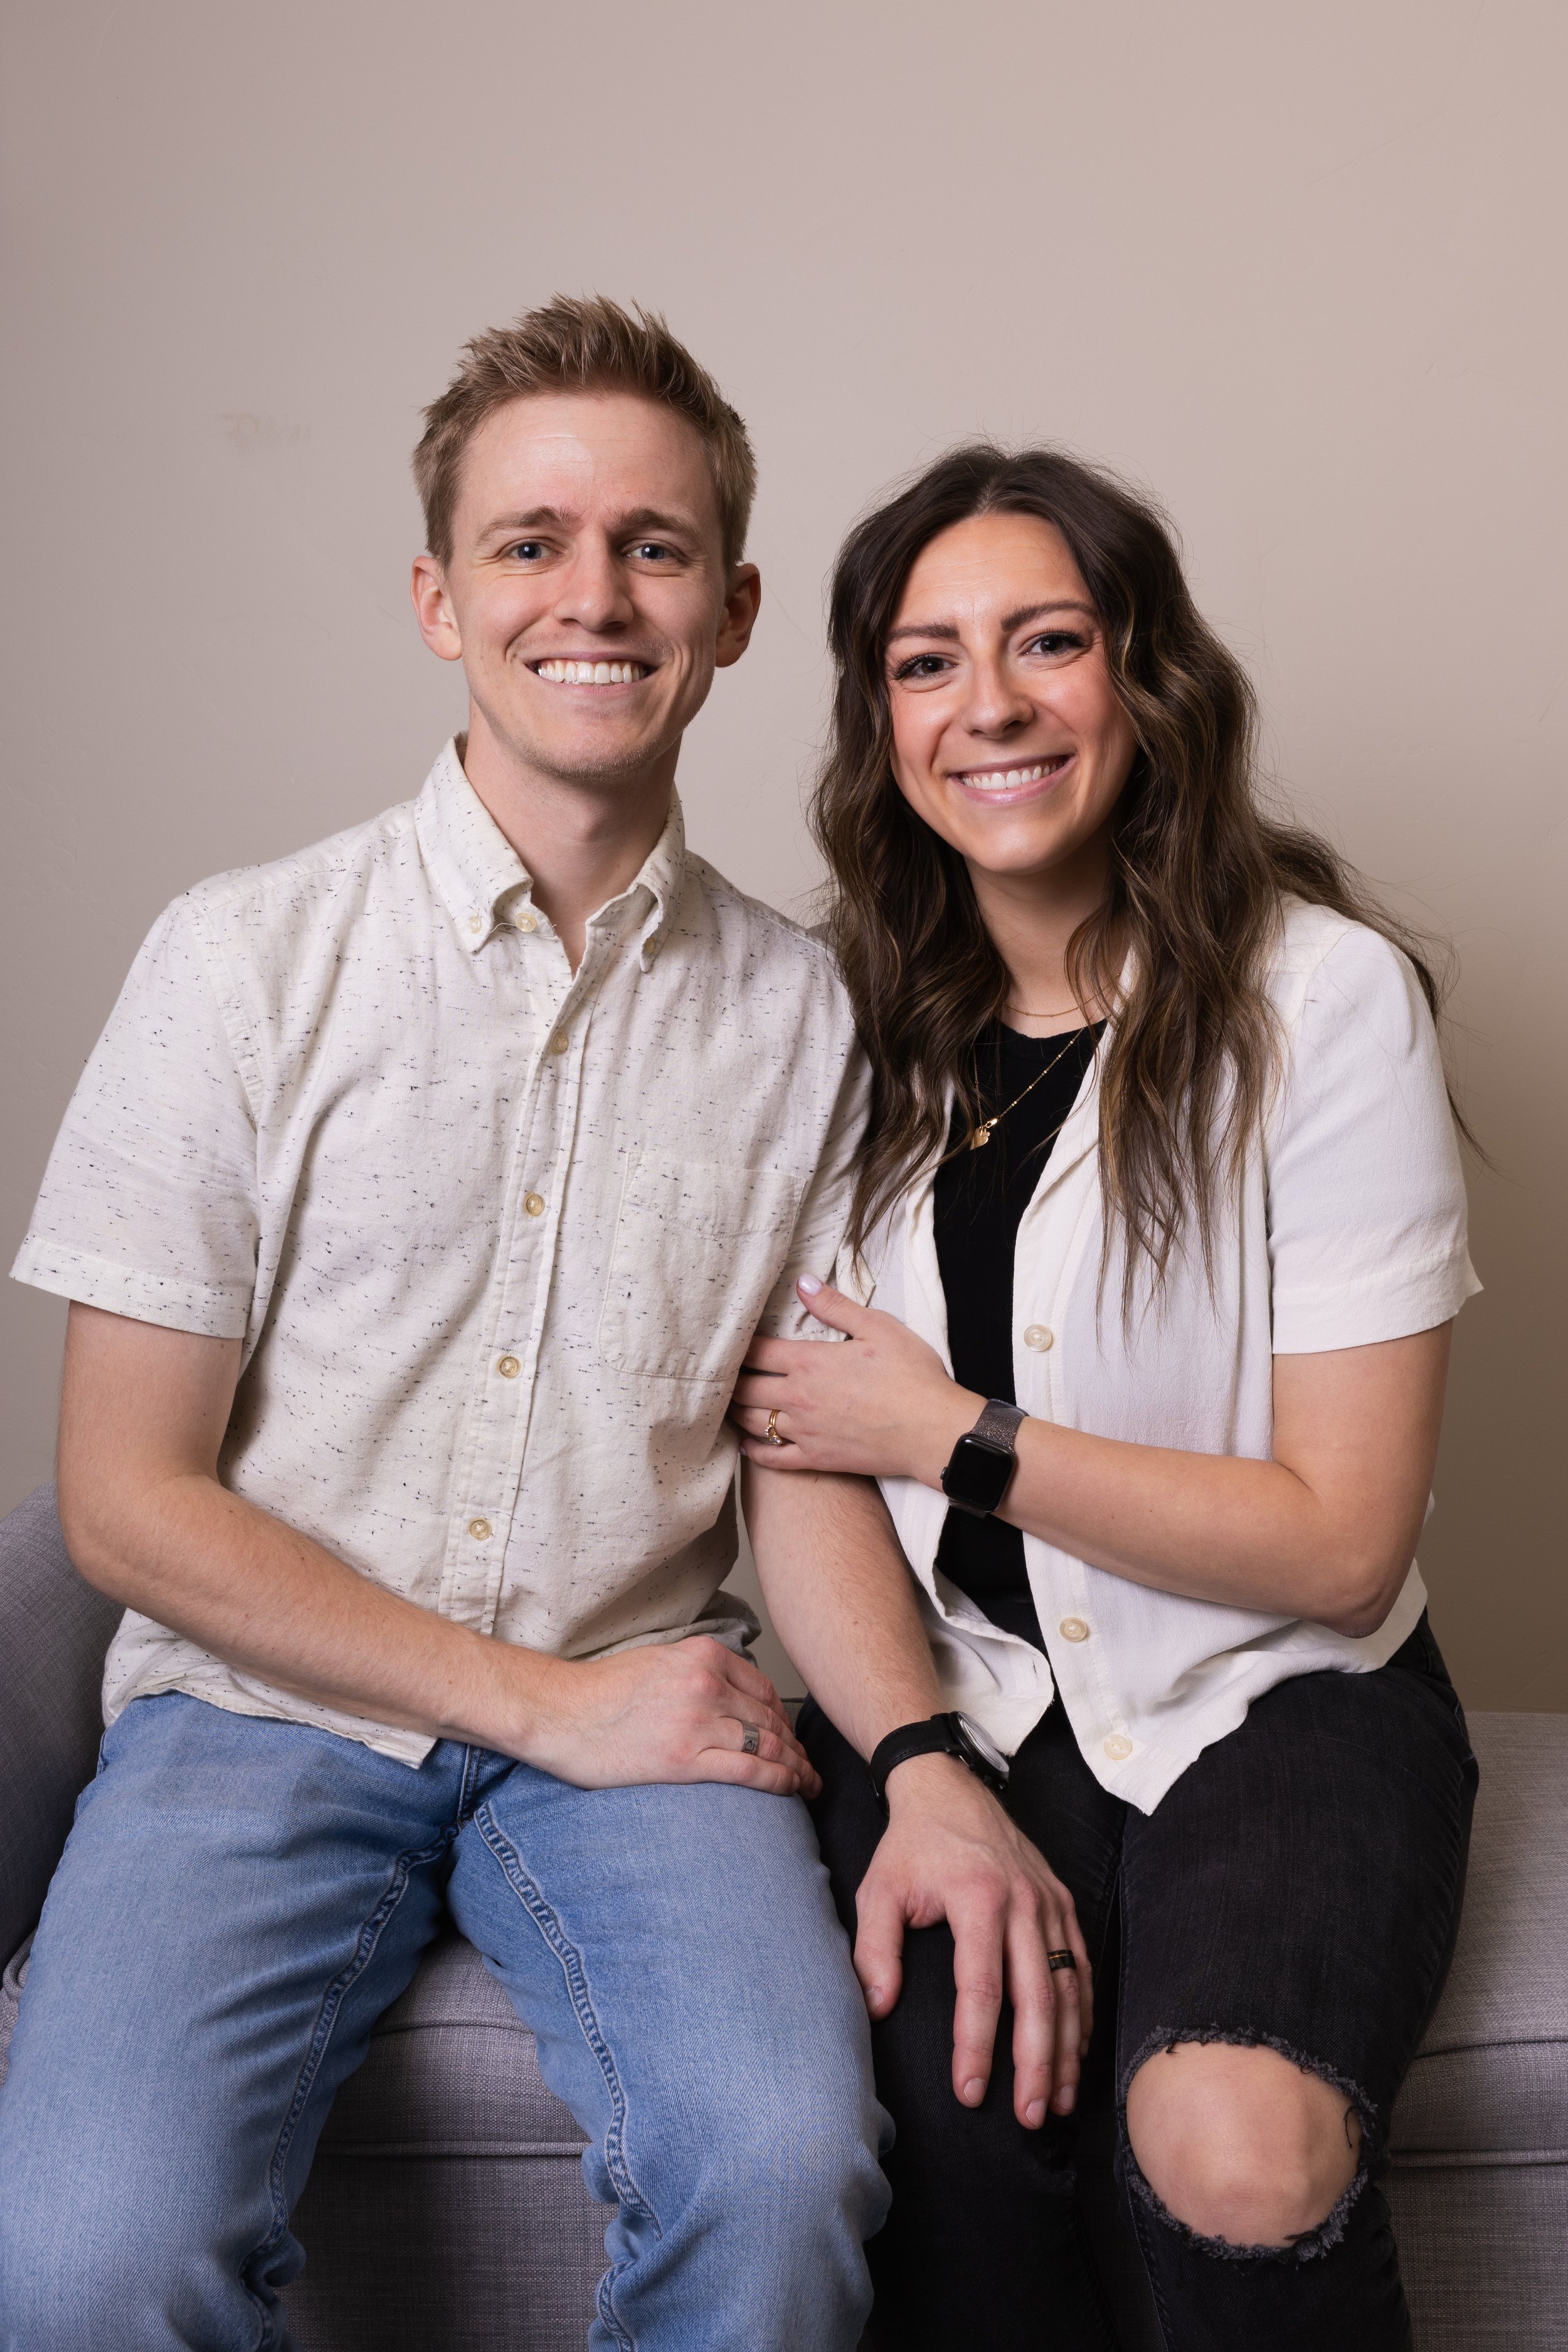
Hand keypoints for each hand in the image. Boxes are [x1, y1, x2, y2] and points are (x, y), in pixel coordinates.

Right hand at [516, 1636, 819, 1797]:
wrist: (558, 1713)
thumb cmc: (600, 1694)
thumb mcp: (659, 1663)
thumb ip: (700, 1675)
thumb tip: (735, 1700)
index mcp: (701, 1656)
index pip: (764, 1690)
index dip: (785, 1719)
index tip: (792, 1738)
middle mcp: (705, 1683)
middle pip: (771, 1718)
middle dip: (797, 1747)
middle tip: (810, 1767)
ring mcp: (697, 1720)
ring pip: (768, 1744)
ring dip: (797, 1768)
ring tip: (808, 1785)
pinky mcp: (684, 1759)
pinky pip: (749, 1770)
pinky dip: (779, 1782)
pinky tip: (791, 1791)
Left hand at [732, 1278, 976, 1483]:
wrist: (931, 1430)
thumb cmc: (911, 1375)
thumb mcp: (877, 1327)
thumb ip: (834, 1306)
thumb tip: (802, 1282)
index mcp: (809, 1361)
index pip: (757, 1352)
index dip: (739, 1346)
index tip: (732, 1342)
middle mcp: (798, 1397)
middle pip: (745, 1388)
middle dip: (731, 1379)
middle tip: (723, 1374)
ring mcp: (804, 1431)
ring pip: (751, 1422)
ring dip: (735, 1411)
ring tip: (729, 1403)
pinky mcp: (816, 1459)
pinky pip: (772, 1458)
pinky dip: (753, 1451)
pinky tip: (746, 1443)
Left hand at [854, 1752, 1092, 2126]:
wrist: (948, 1787)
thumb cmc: (911, 1845)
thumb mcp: (879, 1889)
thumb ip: (875, 1949)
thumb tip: (877, 2009)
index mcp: (977, 1897)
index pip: (982, 1987)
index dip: (976, 2046)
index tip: (969, 2093)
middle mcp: (1023, 1901)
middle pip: (1038, 1996)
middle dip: (1035, 2064)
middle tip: (1027, 2116)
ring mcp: (1049, 1901)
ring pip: (1068, 1987)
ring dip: (1066, 2049)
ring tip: (1056, 2101)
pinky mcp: (1063, 1901)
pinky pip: (1080, 1965)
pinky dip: (1083, 2013)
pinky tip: (1075, 2052)